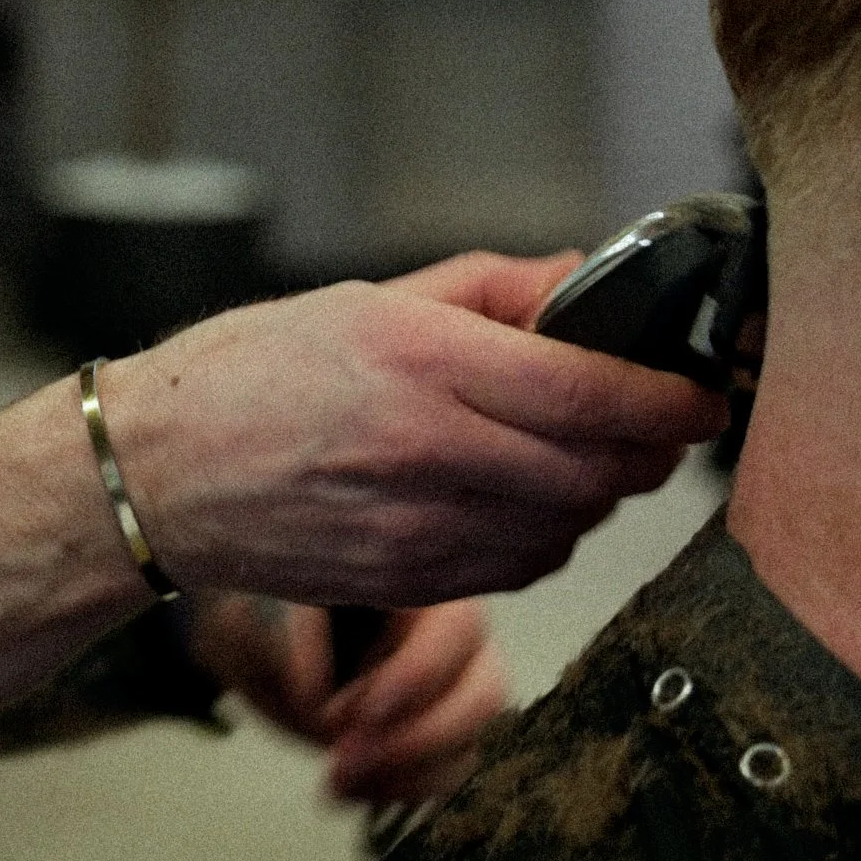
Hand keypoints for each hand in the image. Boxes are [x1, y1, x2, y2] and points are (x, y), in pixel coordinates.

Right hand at [96, 251, 723, 610]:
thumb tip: (582, 278)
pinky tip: (520, 497)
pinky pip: (522, 567)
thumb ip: (490, 288)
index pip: (587, 393)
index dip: (666, 401)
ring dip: (597, 492)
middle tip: (653, 418)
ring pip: (569, 525)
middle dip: (645, 447)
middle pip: (595, 469)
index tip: (702, 393)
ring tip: (577, 452)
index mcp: (418, 361)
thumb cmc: (251, 374)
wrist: (157, 475)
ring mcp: (418, 528)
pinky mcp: (410, 583)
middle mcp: (425, 448)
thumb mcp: (368, 298)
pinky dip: (547, 534)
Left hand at [189, 593, 507, 807]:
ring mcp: (453, 686)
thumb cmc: (268, 604)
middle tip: (343, 760)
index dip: (421, 676)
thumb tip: (321, 700)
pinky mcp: (438, 733)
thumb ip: (299, 637)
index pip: (458, 628)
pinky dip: (400, 789)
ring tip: (335, 779)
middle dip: (417, 738)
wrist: (257, 642)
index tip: (363, 715)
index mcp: (420, 580)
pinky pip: (449, 773)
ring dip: (407, 772)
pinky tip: (344, 788)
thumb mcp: (267, 607)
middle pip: (485, 693)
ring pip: (473, 742)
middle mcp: (453, 632)